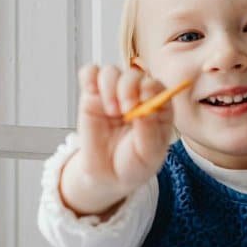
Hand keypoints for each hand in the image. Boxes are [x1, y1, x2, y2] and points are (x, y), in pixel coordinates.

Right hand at [59, 64, 174, 215]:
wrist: (107, 175)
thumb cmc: (133, 164)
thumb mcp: (148, 155)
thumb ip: (148, 132)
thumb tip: (145, 111)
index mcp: (158, 107)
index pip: (157, 86)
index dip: (149, 89)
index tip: (142, 102)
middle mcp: (137, 96)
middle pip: (134, 75)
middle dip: (129, 88)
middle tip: (125, 109)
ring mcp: (114, 94)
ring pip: (111, 72)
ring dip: (110, 85)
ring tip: (110, 111)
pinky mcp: (93, 95)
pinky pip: (90, 74)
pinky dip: (89, 76)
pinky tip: (91, 91)